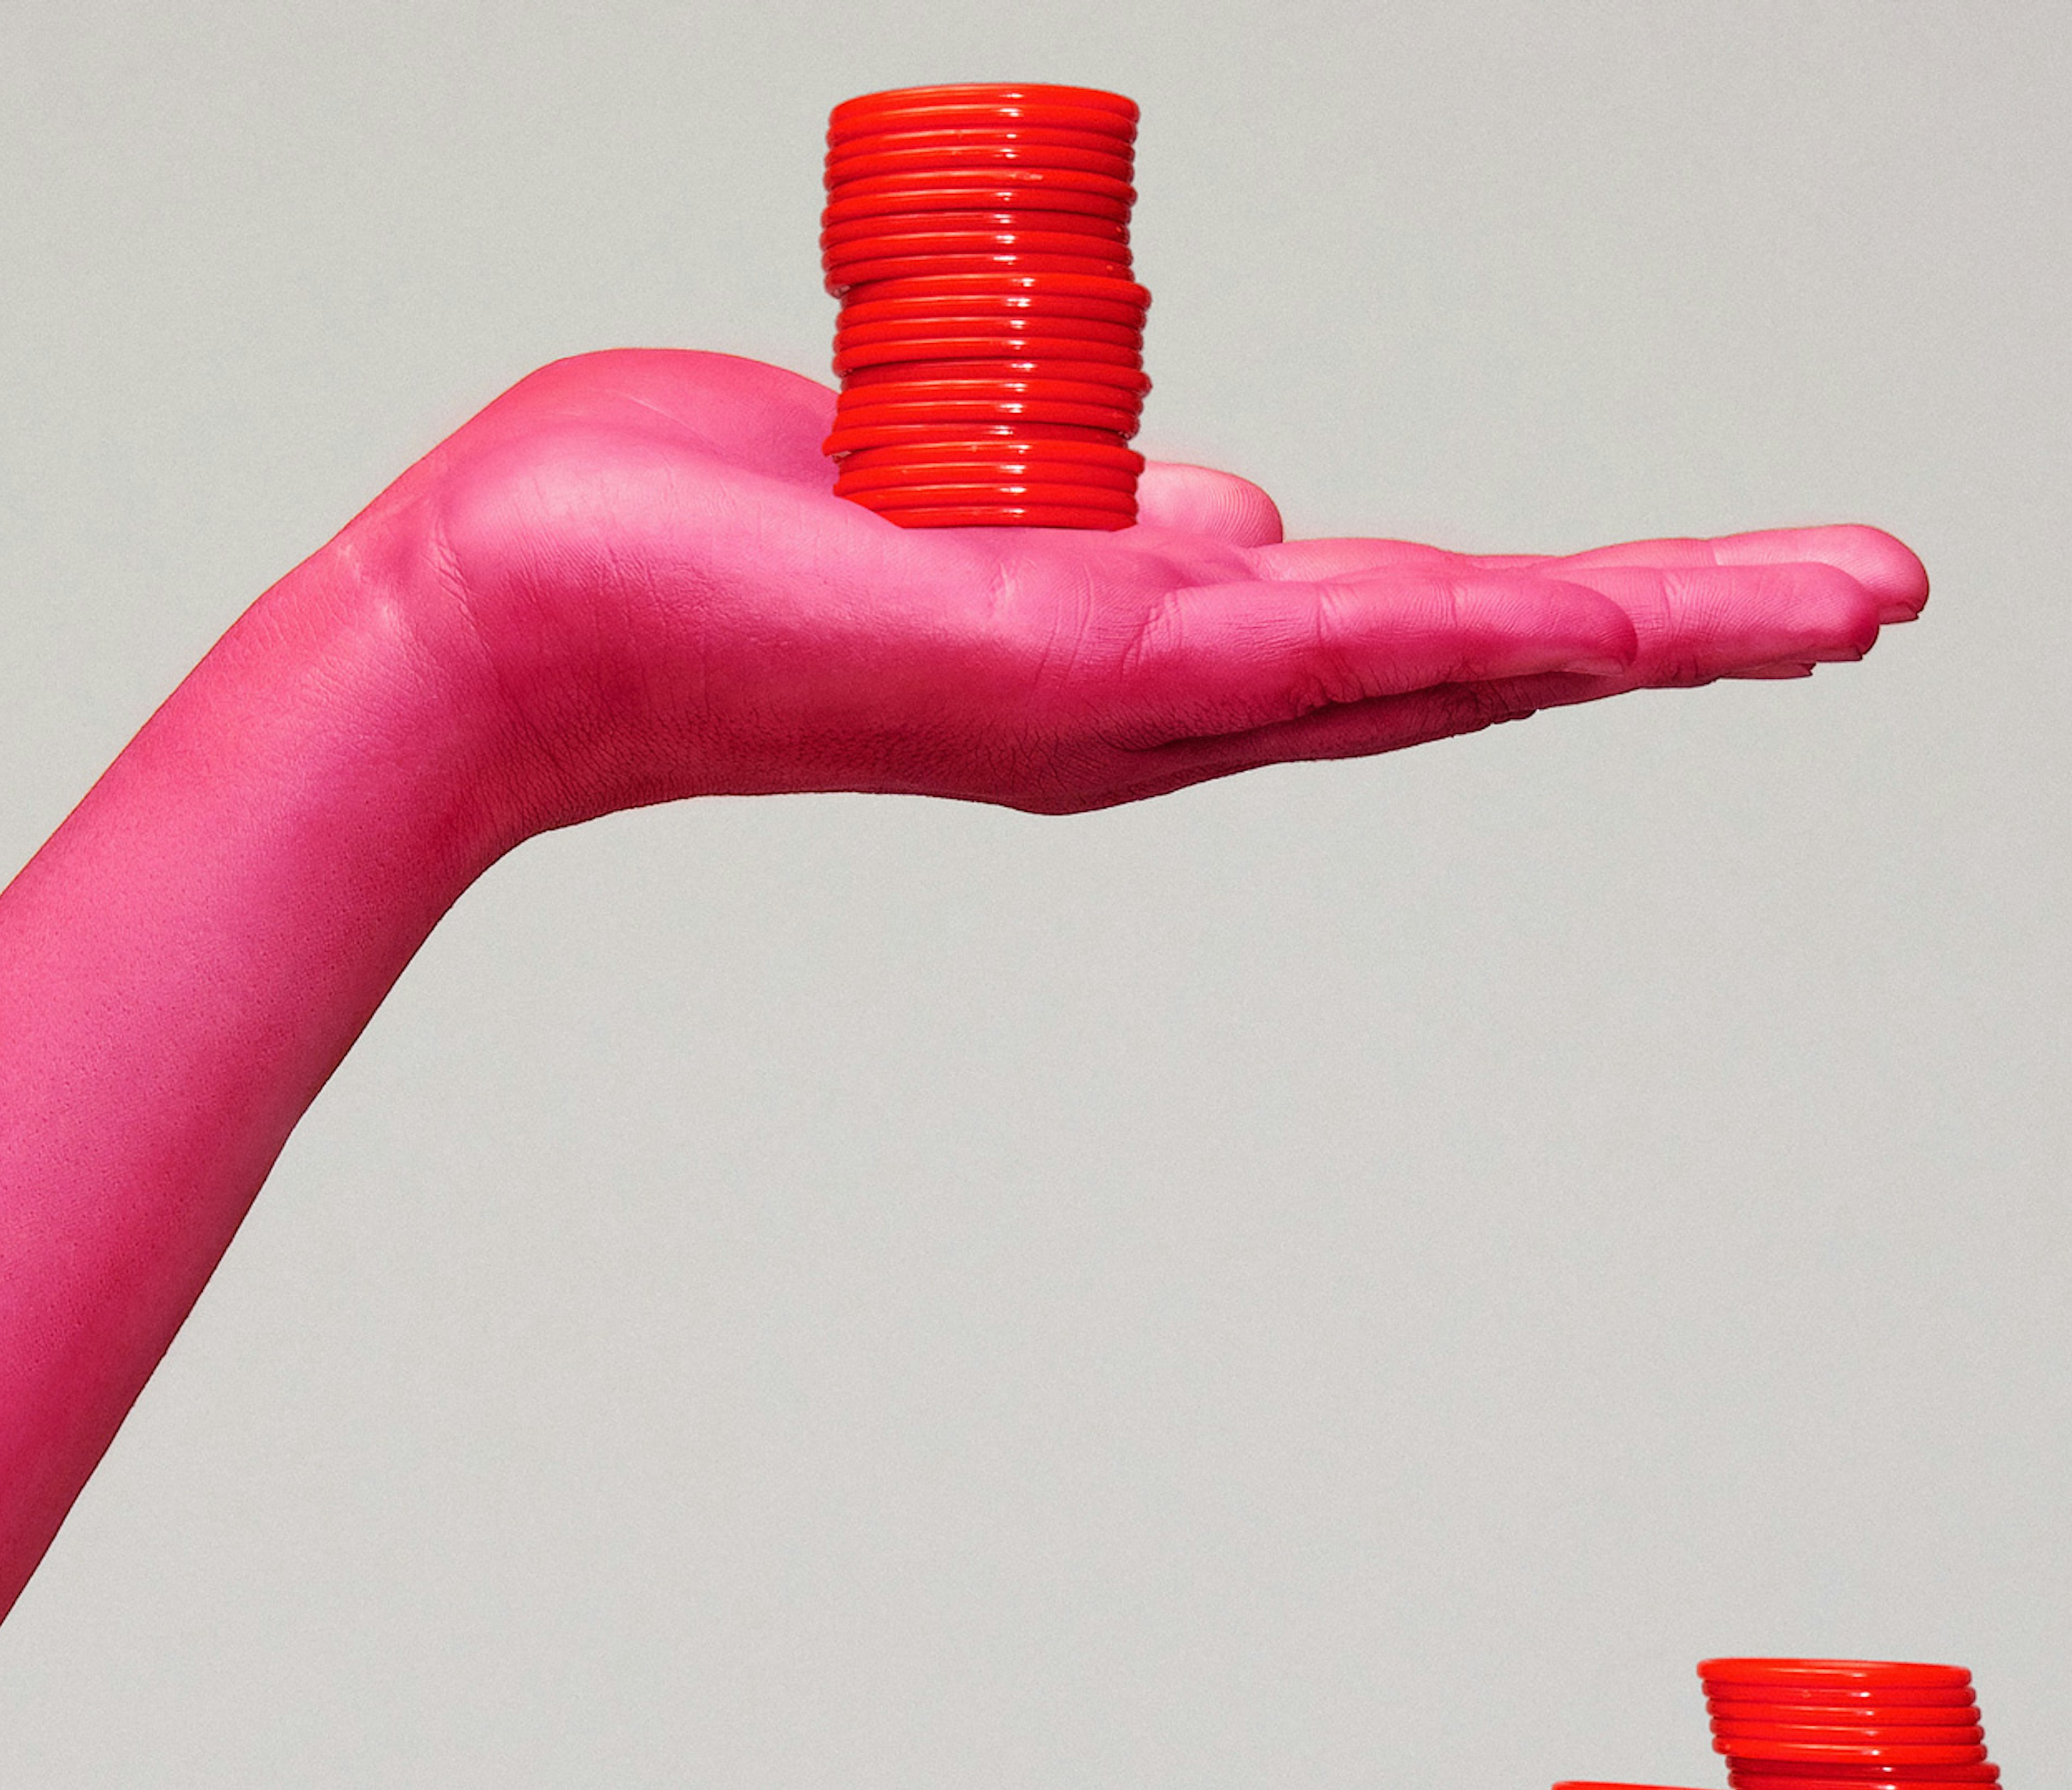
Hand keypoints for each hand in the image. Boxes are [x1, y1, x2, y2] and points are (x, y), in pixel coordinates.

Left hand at [356, 348, 1926, 830]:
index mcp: (1127, 643)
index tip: (1701, 596)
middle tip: (1864, 605)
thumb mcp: (950, 499)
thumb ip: (1105, 520)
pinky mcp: (1085, 663)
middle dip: (1673, 629)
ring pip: (1444, 653)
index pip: (1392, 620)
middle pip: (1465, 653)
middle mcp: (1155, 694)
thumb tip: (1242, 511)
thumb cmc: (686, 547)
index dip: (1562, 611)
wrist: (519, 618)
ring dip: (1653, 626)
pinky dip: (1490, 627)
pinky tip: (1635, 619)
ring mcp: (1132, 693)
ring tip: (1841, 604)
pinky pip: (1329, 635)